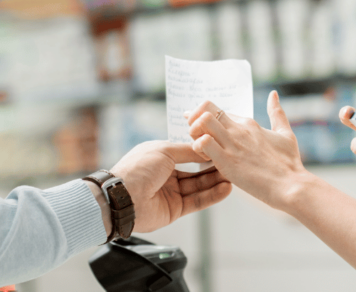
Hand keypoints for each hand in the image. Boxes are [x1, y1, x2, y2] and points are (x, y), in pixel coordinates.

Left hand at [108, 141, 232, 233]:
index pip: (188, 153)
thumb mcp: (164, 151)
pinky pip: (196, 201)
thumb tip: (205, 147)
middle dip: (213, 168)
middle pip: (195, 171)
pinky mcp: (175, 209)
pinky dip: (211, 196)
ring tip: (233, 176)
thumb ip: (187, 151)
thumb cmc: (138, 169)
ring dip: (215, 182)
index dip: (203, 151)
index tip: (221, 148)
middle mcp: (166, 174)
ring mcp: (171, 192)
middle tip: (231, 163)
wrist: (122, 198)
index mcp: (160, 156)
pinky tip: (225, 189)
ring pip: (198, 186)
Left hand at [185, 92, 310, 211]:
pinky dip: (197, 148)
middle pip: (207, 108)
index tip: (198, 125)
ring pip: (202, 121)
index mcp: (249, 123)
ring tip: (198, 147)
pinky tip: (203, 159)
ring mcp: (232, 144)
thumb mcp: (285, 133)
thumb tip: (274, 94)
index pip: (219, 111)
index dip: (206, 118)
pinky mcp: (227, 161)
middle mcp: (238, 129)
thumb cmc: (290, 163)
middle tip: (196, 135)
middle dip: (195, 118)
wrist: (292, 185)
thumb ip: (277, 113)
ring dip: (194, 132)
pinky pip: (203, 143)